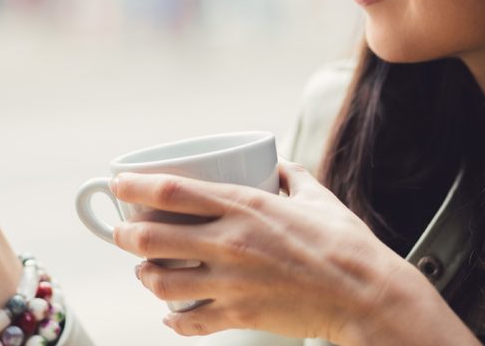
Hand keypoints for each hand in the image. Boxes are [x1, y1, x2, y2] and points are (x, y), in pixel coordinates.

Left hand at [112, 160, 477, 344]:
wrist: (366, 296)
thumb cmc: (345, 244)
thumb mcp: (316, 196)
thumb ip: (290, 175)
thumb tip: (277, 164)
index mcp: (245, 205)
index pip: (172, 192)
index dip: (135, 186)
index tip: (118, 183)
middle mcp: (229, 242)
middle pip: (152, 238)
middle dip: (125, 235)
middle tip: (121, 232)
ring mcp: (230, 282)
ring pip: (161, 281)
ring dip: (144, 275)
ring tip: (144, 271)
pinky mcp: (239, 314)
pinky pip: (189, 320)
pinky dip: (173, 319)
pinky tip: (170, 315)